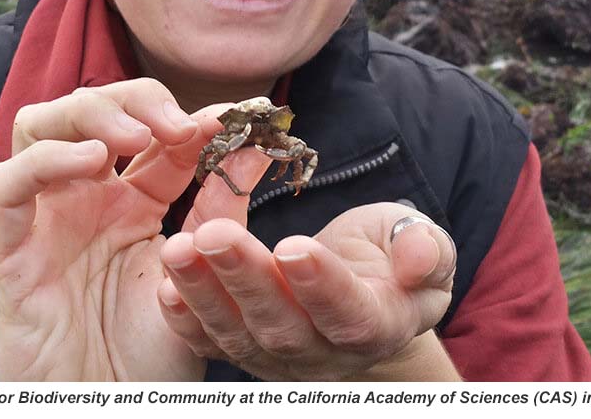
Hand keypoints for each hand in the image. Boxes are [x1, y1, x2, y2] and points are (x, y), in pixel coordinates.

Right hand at [0, 79, 270, 380]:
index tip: (238, 114)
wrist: (110, 410)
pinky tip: (92, 161)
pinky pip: (6, 186)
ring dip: (88, 116)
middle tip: (180, 123)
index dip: (191, 114)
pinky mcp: (11, 250)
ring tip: (135, 136)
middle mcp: (85, 198)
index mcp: (131, 201)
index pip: (154, 132)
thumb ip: (220, 214)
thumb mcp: (198, 276)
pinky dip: (44, 161)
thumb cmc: (148, 356)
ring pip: (40, 127)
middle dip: (136, 101)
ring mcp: (45, 219)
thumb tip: (255, 147)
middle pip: (91, 111)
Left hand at [156, 203, 457, 380]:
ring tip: (177, 249)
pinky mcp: (240, 349)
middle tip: (214, 233)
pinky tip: (164, 285)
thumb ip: (426, 248)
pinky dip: (184, 318)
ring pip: (236, 334)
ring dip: (202, 292)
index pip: (348, 313)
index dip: (322, 284)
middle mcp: (323, 351)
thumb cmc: (391, 260)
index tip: (294, 245)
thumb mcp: (423, 244)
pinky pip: (209, 342)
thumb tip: (419, 255)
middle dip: (245, 278)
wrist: (363, 294)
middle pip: (282, 325)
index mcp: (375, 323)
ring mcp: (276, 357)